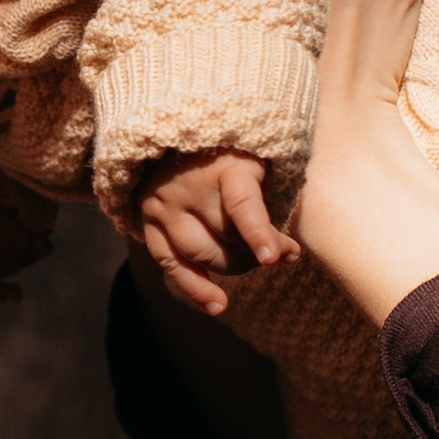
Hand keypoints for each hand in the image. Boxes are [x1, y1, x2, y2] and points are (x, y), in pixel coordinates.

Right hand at [134, 149, 300, 317]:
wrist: (173, 133)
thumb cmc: (230, 149)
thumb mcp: (255, 157)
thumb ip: (270, 198)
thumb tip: (289, 255)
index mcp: (222, 166)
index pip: (241, 205)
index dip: (259, 233)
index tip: (275, 258)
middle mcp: (188, 188)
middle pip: (225, 237)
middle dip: (257, 253)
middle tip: (278, 253)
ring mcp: (164, 207)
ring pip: (200, 256)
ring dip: (232, 267)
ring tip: (251, 263)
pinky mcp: (149, 223)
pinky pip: (171, 265)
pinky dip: (194, 288)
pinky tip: (216, 305)